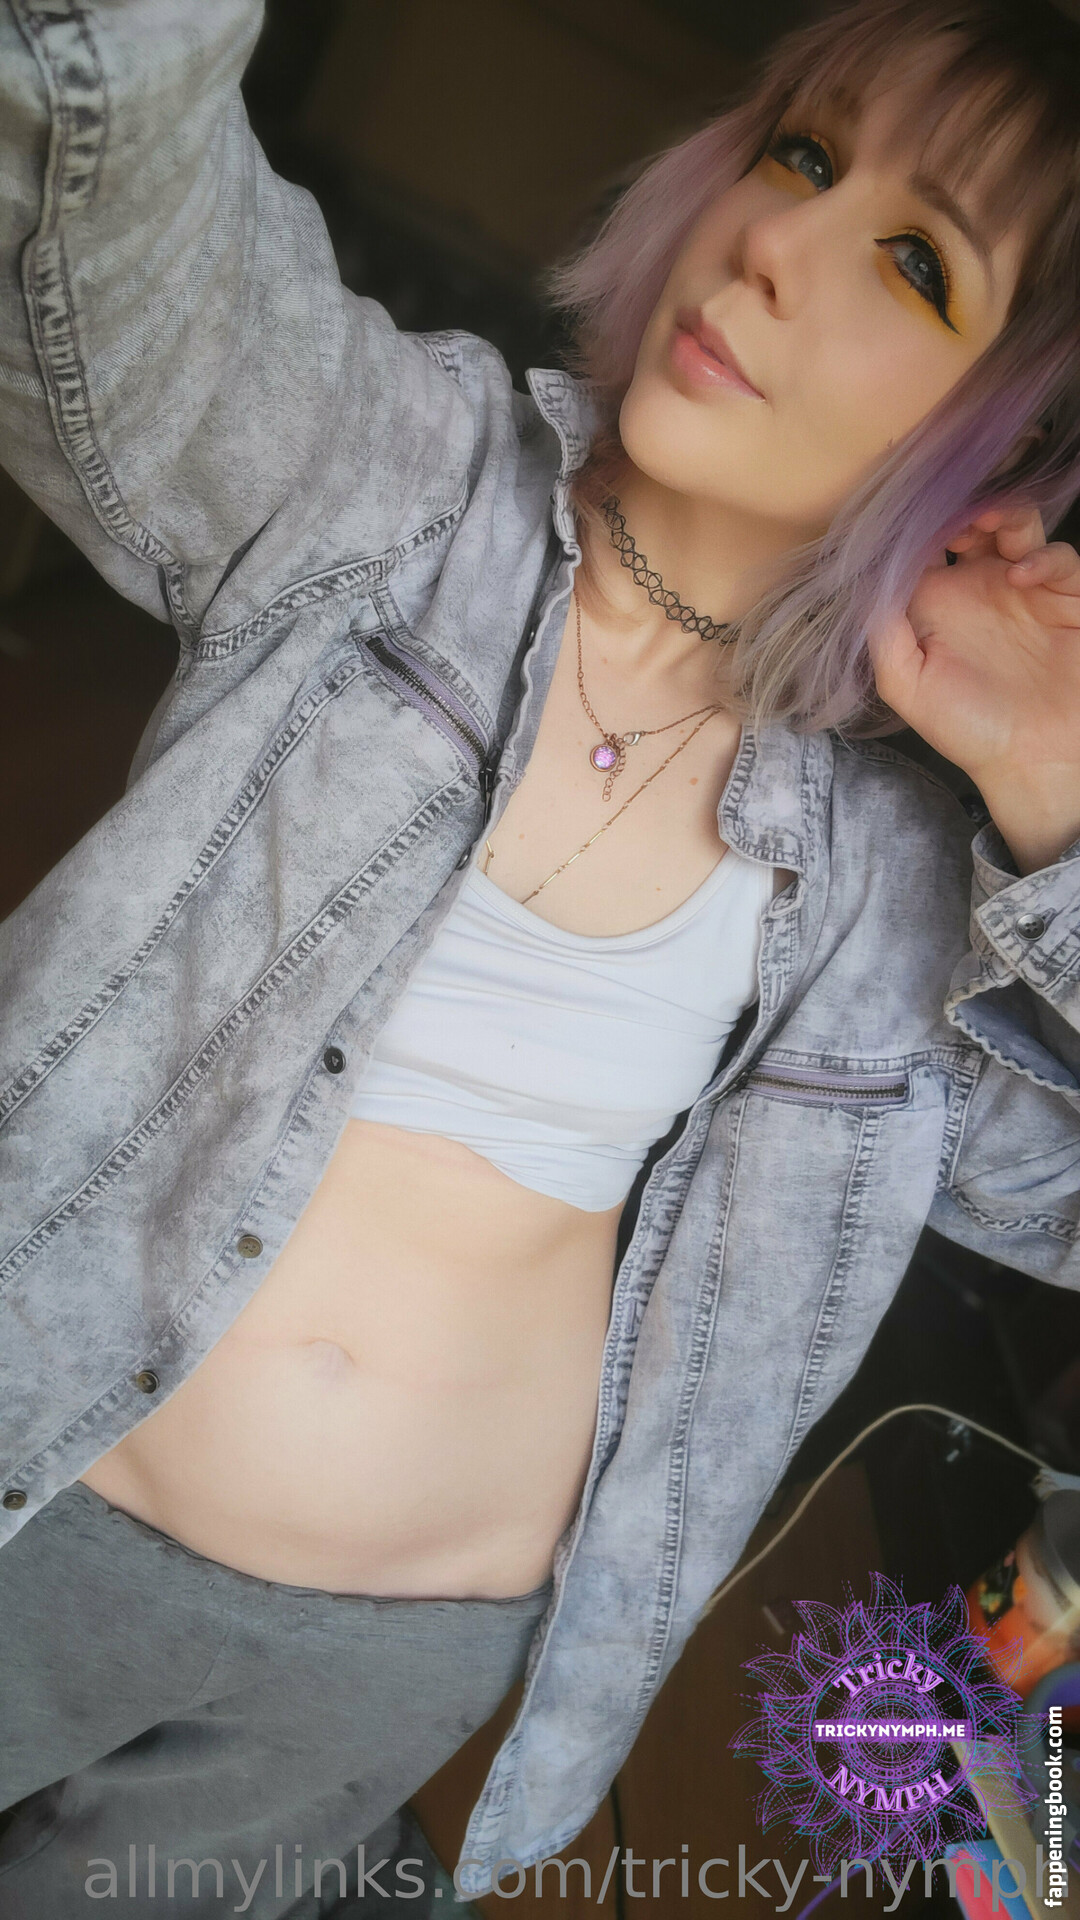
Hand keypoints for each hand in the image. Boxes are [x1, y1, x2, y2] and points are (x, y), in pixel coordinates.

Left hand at [866, 505, 1079, 872]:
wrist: (1032, 762)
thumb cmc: (967, 730)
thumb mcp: (905, 685)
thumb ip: (881, 632)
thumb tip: (865, 578)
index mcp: (935, 602)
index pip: (920, 546)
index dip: (912, 525)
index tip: (903, 515)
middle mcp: (978, 587)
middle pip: (969, 523)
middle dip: (959, 507)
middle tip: (950, 511)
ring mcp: (1024, 588)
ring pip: (1016, 526)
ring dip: (1002, 514)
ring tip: (985, 522)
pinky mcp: (1066, 597)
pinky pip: (1059, 559)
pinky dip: (1043, 557)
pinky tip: (1020, 574)